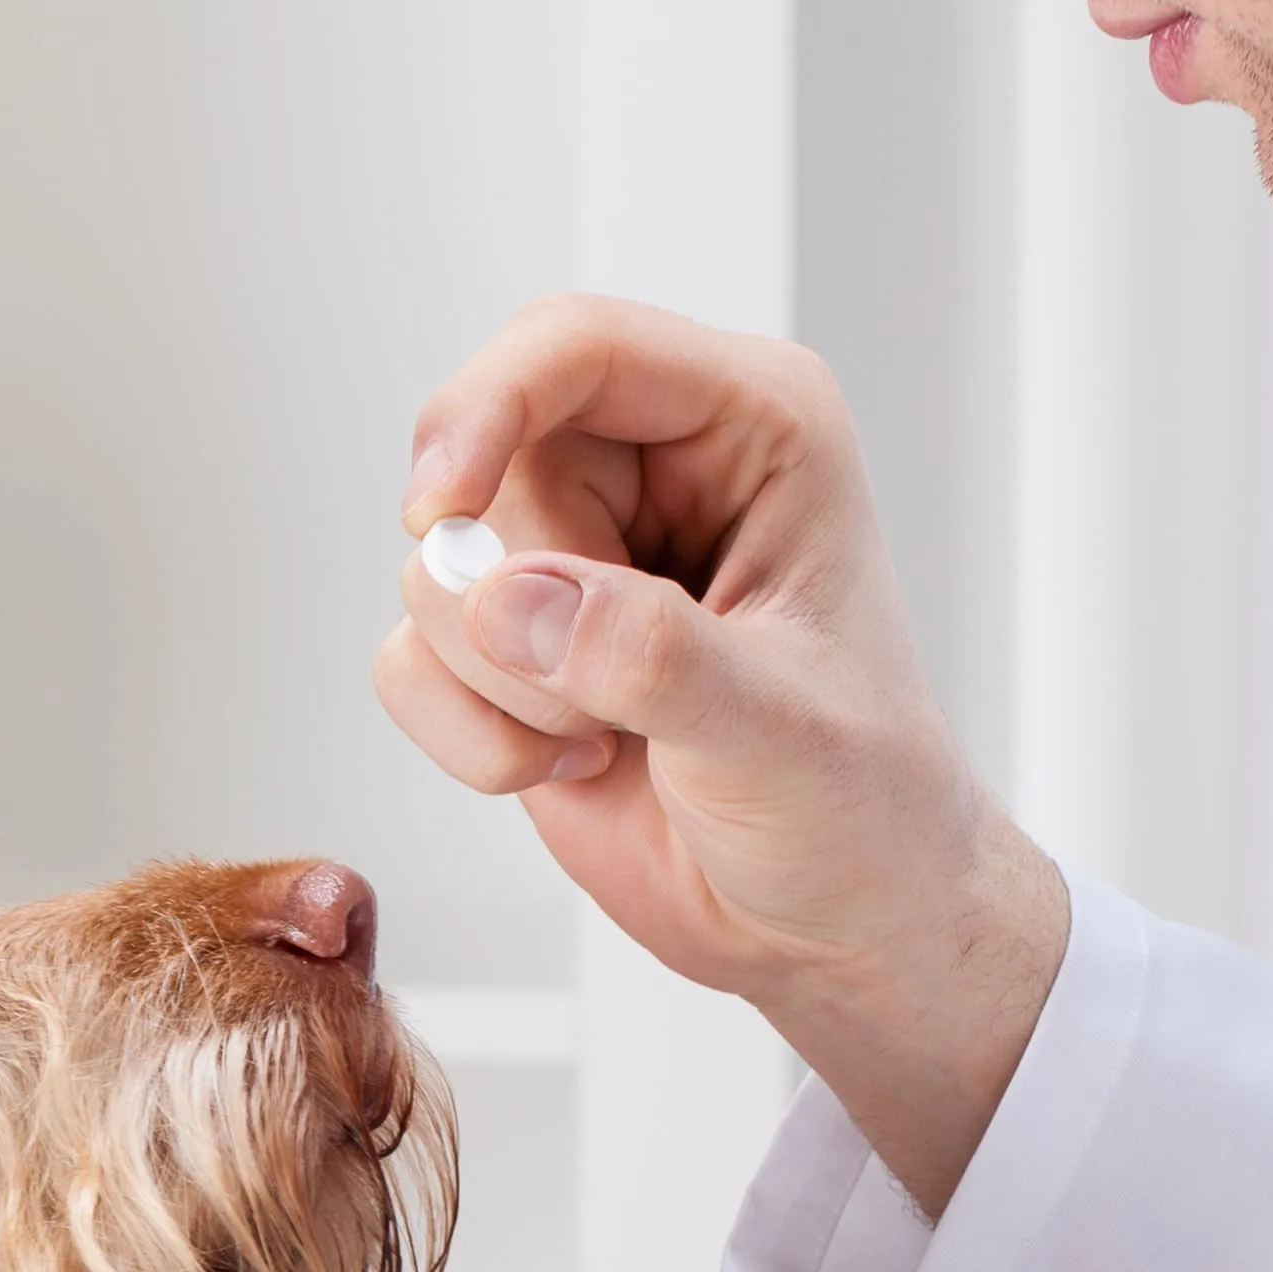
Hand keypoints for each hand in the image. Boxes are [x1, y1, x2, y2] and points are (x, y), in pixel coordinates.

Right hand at [375, 293, 1068, 1209]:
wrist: (839, 927)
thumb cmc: (862, 810)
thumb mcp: (779, 733)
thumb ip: (649, 656)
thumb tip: (508, 597)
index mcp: (750, 427)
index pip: (575, 344)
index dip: (485, 405)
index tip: (437, 504)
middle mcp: (653, 471)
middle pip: (485, 465)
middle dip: (517, 604)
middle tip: (610, 697)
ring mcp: (574, 558)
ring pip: (435, 570)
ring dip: (499, 686)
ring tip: (611, 737)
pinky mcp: (514, 648)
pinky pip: (410, 658)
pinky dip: (465, 735)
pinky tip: (570, 764)